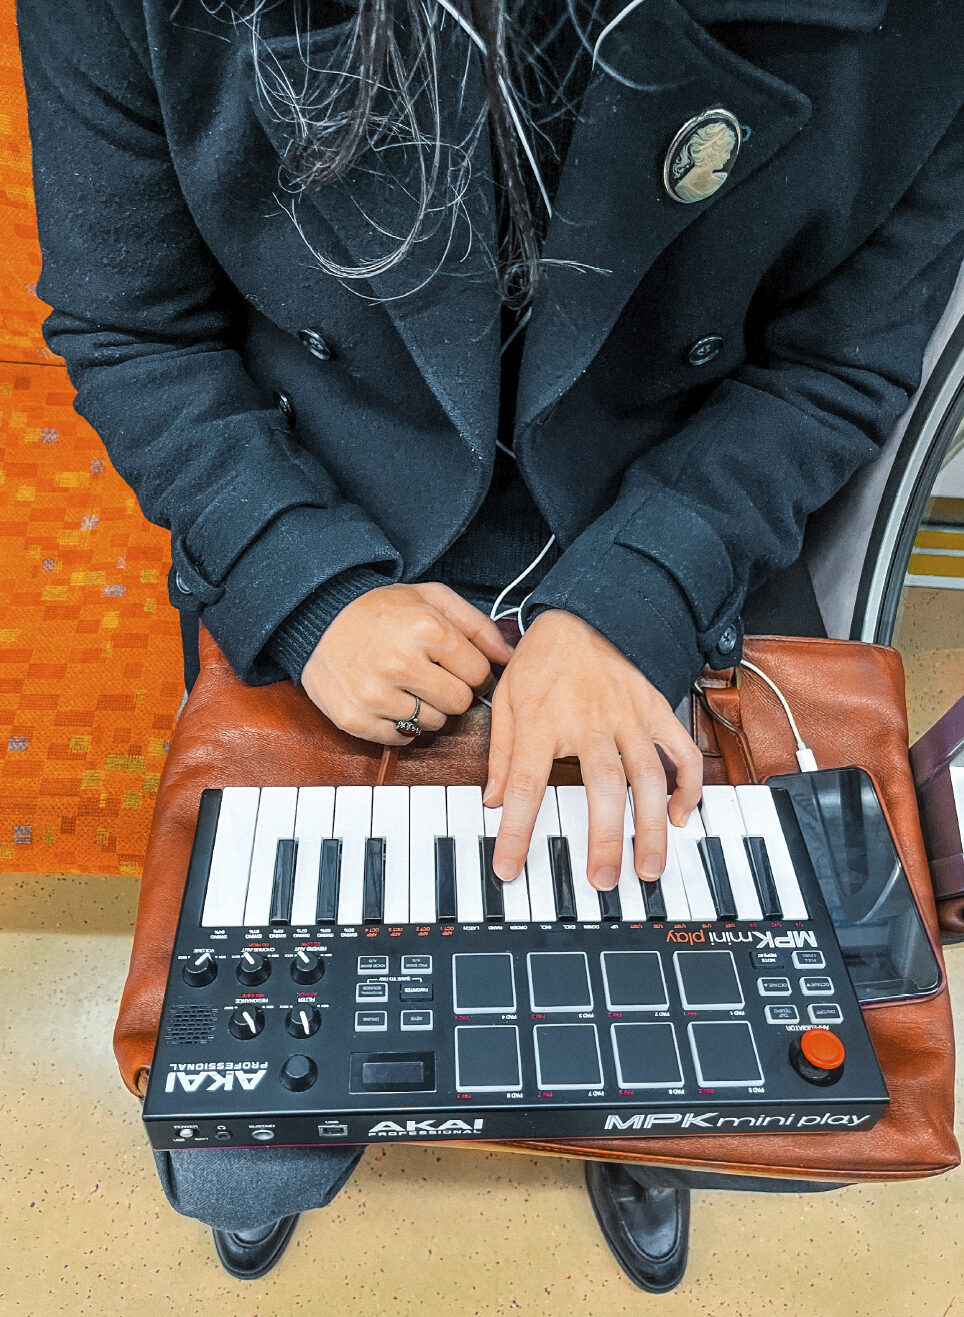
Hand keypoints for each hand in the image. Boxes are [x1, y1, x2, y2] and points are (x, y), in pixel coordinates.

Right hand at [301, 582, 515, 742]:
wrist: (318, 618)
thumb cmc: (380, 609)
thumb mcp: (431, 598)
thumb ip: (476, 626)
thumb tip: (509, 656)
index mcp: (426, 630)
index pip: (479, 674)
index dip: (472, 671)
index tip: (457, 665)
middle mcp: (401, 664)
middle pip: (459, 703)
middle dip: (452, 691)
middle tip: (431, 676)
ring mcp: (376, 695)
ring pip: (432, 724)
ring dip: (426, 710)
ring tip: (406, 686)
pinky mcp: (355, 719)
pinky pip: (401, 739)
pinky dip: (400, 725)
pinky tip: (389, 700)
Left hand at [485, 609, 702, 889]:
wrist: (588, 613)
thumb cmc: (544, 658)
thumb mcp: (508, 698)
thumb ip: (502, 753)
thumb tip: (494, 801)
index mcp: (543, 722)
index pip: (527, 787)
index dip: (517, 832)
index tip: (509, 869)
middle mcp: (590, 723)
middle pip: (601, 788)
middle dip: (604, 839)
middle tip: (602, 881)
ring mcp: (629, 717)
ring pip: (647, 777)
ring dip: (651, 826)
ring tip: (650, 866)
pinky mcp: (656, 711)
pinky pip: (680, 752)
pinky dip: (687, 785)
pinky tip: (681, 816)